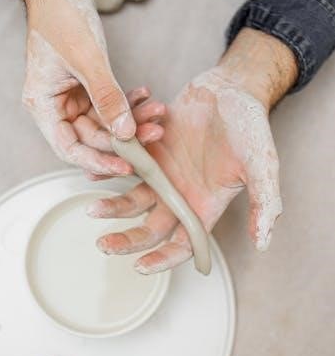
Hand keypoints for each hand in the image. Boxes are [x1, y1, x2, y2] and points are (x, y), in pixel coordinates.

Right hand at [0, 0, 162, 173]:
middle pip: (91, 138)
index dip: (98, 160)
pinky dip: (128, 102)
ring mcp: (71, 99)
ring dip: (132, 119)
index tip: (126, 166)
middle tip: (154, 134)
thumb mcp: (87, 58)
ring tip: (157, 113)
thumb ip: (107, 98)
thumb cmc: (61, 16)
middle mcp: (55, 107)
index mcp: (43, 105)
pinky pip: (110, 105)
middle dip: (124, 137)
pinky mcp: (86, 89)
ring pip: (105, 123)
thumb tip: (125, 133)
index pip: (69, 148)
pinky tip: (145, 96)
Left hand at [87, 29, 297, 272]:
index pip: (182, 245)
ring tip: (93, 209)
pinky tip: (91, 173)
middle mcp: (180, 195)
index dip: (162, 259)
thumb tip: (263, 242)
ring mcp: (162, 174)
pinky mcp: (149, 151)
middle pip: (149, 228)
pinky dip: (108, 171)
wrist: (232, 89)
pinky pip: (124, 166)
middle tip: (103, 245)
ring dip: (112, 207)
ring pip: (131, 199)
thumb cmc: (250, 126)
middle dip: (126, 240)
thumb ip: (264, 202)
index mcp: (205, 206)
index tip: (141, 266)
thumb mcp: (262, 165)